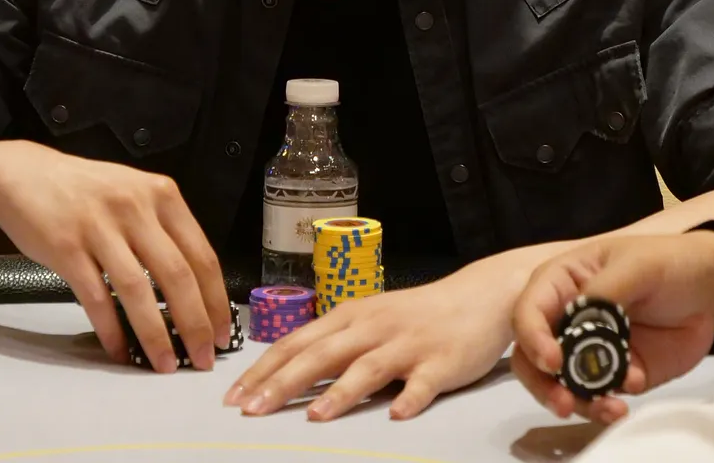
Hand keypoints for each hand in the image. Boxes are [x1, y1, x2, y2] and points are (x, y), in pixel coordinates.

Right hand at [0, 141, 229, 373]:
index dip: (216, 300)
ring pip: (138, 291)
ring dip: (155, 334)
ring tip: (164, 364)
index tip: (224, 331)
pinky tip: (119, 350)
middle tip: (203, 358)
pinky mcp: (67, 247)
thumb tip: (195, 291)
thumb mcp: (136, 194)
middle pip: (177, 275)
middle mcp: (135, 207)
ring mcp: (100, 226)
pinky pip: (96, 297)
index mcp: (162, 195)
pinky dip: (111, 329)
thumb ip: (164, 231)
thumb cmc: (86, 191)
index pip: (202, 254)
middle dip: (195, 324)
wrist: (26, 175)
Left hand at [226, 262, 516, 421]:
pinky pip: (422, 384)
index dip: (264, 369)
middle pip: (323, 354)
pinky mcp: (441, 363)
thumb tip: (287, 374)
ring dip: (341, 392)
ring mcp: (408, 344)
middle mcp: (373, 327)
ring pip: (368, 368)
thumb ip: (335, 344)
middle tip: (253, 410)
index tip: (234, 396)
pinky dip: (409, 399)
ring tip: (314, 416)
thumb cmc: (417, 314)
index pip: (297, 342)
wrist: (479, 297)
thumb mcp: (369, 320)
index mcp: (350, 316)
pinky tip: (396, 415)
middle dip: (285, 383)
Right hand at [511, 233, 713, 425]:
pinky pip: (596, 397)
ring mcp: (588, 350)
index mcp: (561, 283)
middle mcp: (565, 319)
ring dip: (577, 402)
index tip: (554, 361)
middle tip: (565, 403)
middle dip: (543, 384)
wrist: (713, 290)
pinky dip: (606, 405)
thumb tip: (579, 320)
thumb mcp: (638, 265)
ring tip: (610, 408)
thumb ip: (606, 291)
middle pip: (531, 357)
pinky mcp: (614, 374)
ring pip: (560, 385)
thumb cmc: (668, 262)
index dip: (532, 337)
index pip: (527, 312)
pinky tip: (630, 396)